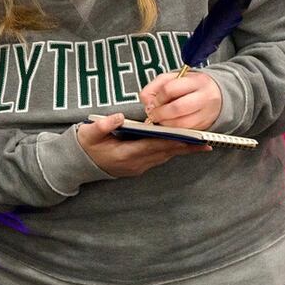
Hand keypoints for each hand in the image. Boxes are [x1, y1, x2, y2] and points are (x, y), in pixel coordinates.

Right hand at [76, 113, 210, 177]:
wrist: (79, 164)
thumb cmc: (85, 146)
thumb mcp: (88, 134)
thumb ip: (103, 125)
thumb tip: (119, 117)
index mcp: (124, 154)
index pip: (153, 146)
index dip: (172, 141)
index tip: (189, 138)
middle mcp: (134, 164)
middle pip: (164, 153)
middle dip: (185, 147)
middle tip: (206, 142)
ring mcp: (137, 167)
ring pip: (164, 157)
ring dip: (182, 150)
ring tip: (201, 143)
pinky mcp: (139, 166)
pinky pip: (159, 158)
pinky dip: (172, 151)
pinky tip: (183, 145)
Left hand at [139, 71, 221, 129]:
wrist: (217, 95)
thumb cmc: (191, 86)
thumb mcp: (172, 79)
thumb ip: (155, 87)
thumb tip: (148, 103)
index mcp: (196, 81)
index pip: (170, 89)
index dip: (158, 98)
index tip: (154, 102)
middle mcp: (204, 97)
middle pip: (177, 108)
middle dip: (160, 114)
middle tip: (153, 114)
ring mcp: (206, 113)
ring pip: (181, 124)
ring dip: (165, 124)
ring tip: (161, 119)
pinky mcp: (205, 127)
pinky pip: (185, 132)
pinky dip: (174, 130)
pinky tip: (170, 124)